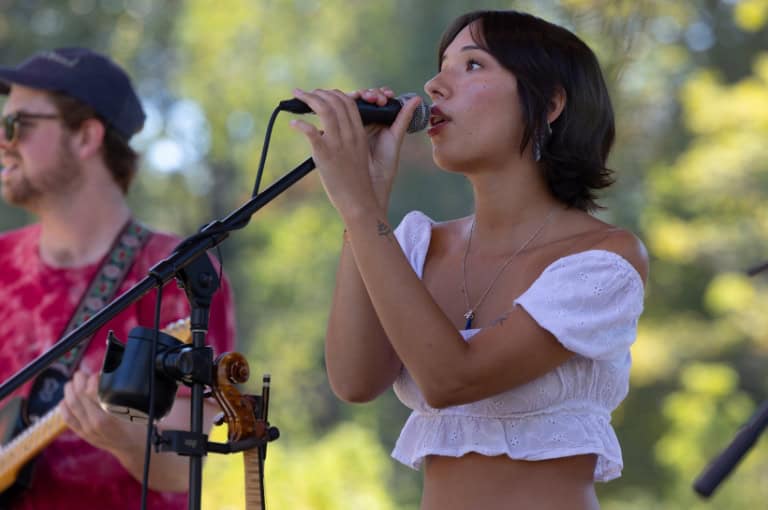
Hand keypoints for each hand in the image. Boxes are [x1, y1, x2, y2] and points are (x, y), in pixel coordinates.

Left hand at [60, 370, 140, 452]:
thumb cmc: (138, 426)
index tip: (97, 373)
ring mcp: (86, 429)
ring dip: (69, 390)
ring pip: (70, 405)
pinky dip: (64, 407)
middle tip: (82, 373)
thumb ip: (120, 394)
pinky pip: (67, 418)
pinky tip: (65, 399)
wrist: (134, 448)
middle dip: (78, 380)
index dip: (92, 378)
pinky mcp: (83, 434)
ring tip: (73, 382)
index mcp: (109, 415)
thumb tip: (106, 377)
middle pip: (78, 395)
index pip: (92, 391)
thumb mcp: (135, 408)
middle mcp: (94, 423)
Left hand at [289, 87, 421, 214]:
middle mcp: (350, 135)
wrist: (359, 202)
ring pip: (324, 111)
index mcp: (360, 134)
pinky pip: (311, 133)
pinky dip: (301, 125)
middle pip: (336, 102)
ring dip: (309, 99)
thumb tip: (334, 130)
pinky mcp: (325, 155)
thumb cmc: (361, 182)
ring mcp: (338, 144)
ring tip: (298, 96)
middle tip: (306, 93)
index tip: (322, 93)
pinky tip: (293, 124)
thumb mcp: (361, 154)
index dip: (334, 94)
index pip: (349, 103)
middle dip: (319, 92)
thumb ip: (351, 137)